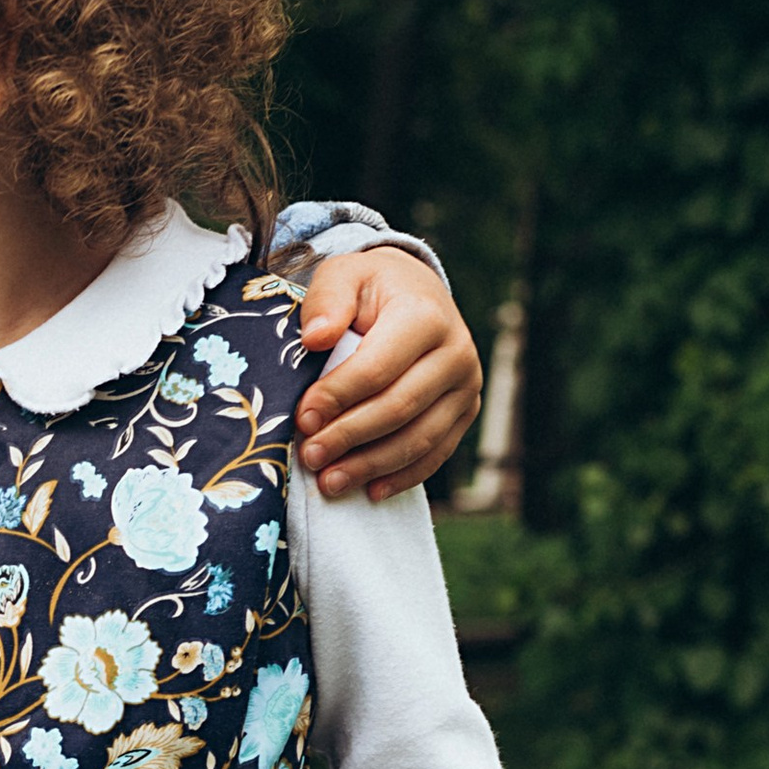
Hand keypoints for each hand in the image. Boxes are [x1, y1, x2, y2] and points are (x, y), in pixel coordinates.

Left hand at [294, 253, 482, 501]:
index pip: (378, 367)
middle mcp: (456, 351)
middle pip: (399, 407)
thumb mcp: (342, 276)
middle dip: (350, 437)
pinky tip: (371, 492)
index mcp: (425, 316)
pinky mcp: (465, 411)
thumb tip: (315, 338)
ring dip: (372, 465)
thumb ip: (326, 301)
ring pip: (419, 437)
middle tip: (310, 457)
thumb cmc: (369, 289)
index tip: (302, 418)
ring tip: (330, 482)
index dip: (338, 397)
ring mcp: (466, 385)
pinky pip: (437, 452)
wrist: (416, 292)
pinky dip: (404, 476)